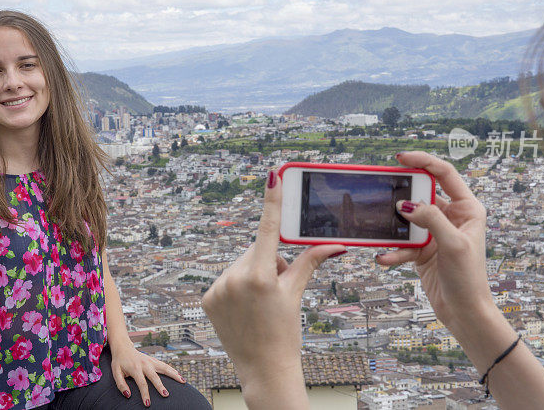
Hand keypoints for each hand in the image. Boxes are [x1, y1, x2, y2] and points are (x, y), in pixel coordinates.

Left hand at [109, 340, 184, 405]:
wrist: (123, 347)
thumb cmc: (119, 362)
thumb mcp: (115, 372)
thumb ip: (121, 384)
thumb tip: (128, 395)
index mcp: (135, 368)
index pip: (142, 383)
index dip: (145, 394)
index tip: (148, 404)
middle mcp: (145, 364)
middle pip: (155, 376)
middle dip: (160, 386)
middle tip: (166, 395)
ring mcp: (151, 361)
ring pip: (164, 367)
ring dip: (174, 374)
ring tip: (183, 381)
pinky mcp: (154, 360)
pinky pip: (165, 365)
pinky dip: (173, 370)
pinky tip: (179, 375)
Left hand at [202, 169, 344, 407]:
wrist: (263, 368)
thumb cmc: (285, 331)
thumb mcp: (297, 293)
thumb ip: (310, 261)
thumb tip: (337, 244)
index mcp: (260, 276)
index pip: (268, 228)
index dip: (272, 200)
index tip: (272, 175)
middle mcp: (235, 278)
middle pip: (256, 249)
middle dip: (269, 260)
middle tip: (276, 288)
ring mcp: (218, 288)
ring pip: (241, 263)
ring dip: (252, 273)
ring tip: (259, 302)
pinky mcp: (207, 298)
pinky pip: (226, 278)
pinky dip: (236, 286)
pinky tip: (243, 307)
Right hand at [375, 151, 495, 336]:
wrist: (464, 312)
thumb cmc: (469, 278)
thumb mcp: (453, 244)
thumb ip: (430, 219)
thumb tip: (406, 204)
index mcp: (467, 208)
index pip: (444, 174)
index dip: (423, 161)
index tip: (400, 158)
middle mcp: (452, 217)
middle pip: (422, 194)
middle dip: (402, 195)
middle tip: (383, 191)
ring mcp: (436, 232)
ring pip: (408, 220)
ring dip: (394, 227)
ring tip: (381, 230)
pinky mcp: (423, 249)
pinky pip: (403, 242)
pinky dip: (393, 250)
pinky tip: (384, 257)